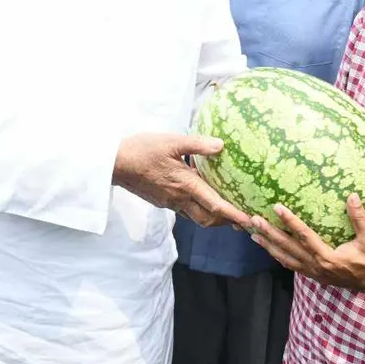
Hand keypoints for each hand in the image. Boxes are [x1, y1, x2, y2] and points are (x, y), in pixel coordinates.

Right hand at [113, 134, 250, 228]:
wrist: (115, 163)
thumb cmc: (142, 150)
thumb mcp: (172, 141)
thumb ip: (197, 144)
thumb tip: (221, 145)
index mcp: (185, 184)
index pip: (215, 205)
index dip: (234, 214)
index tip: (250, 220)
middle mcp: (179, 198)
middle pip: (208, 219)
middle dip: (226, 221)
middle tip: (242, 218)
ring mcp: (169, 202)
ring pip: (196, 216)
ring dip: (212, 217)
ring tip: (226, 210)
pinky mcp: (161, 201)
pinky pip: (185, 210)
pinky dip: (198, 208)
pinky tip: (200, 196)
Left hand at [250, 193, 364, 291]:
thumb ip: (360, 218)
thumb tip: (352, 195)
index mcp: (328, 258)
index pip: (304, 236)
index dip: (290, 221)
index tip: (277, 208)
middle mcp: (317, 266)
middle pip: (288, 248)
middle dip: (270, 234)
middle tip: (254, 221)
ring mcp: (314, 273)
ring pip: (286, 259)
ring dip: (270, 247)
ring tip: (253, 235)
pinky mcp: (314, 276)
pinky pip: (292, 266)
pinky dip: (279, 257)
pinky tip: (271, 249)